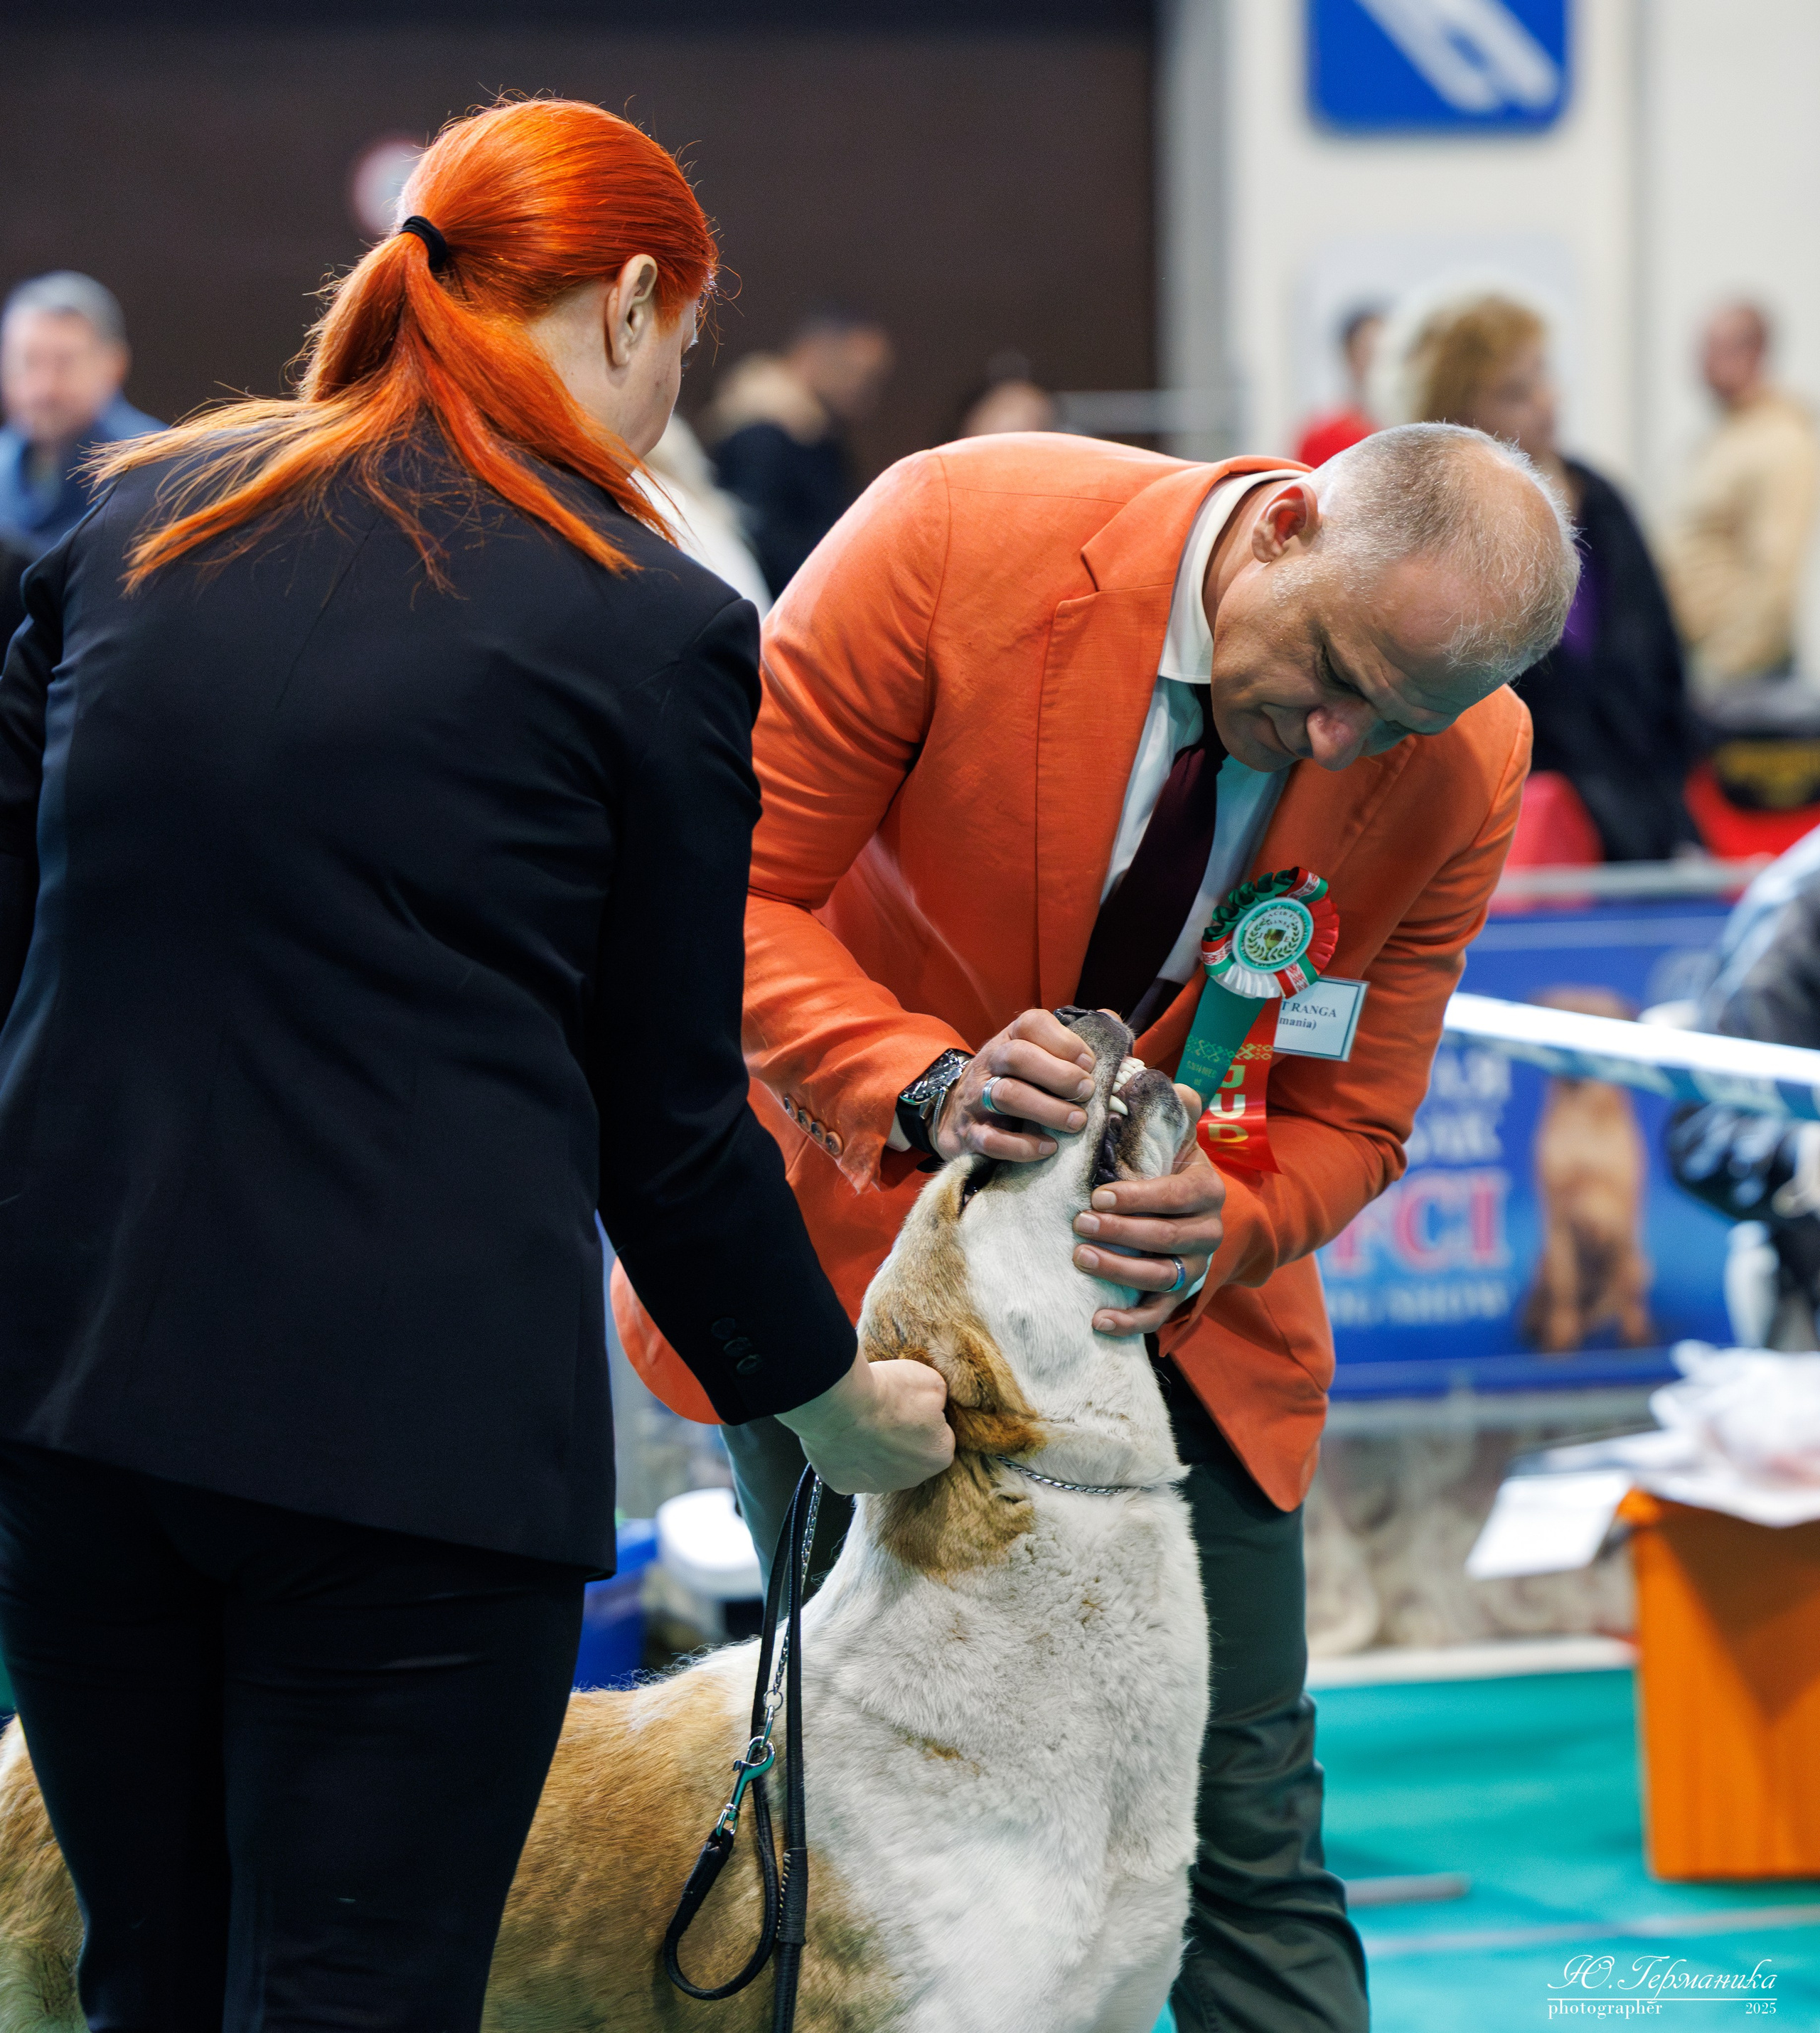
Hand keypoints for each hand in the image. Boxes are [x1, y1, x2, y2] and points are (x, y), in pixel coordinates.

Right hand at [777, 1349, 955, 1494]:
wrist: (840, 1405)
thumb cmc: (889, 1394)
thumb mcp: (932, 1383)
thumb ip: (940, 1400)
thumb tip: (935, 1406)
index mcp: (938, 1456)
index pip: (938, 1437)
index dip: (924, 1417)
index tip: (908, 1404)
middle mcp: (910, 1479)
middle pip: (910, 1456)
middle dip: (901, 1438)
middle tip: (885, 1413)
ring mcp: (876, 1486)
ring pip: (880, 1466)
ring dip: (875, 1448)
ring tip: (862, 1422)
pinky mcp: (845, 1485)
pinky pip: (851, 1470)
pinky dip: (848, 1455)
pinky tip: (844, 1435)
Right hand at [934, 1008, 1097, 1162]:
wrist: (956, 1112)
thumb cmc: (1015, 1081)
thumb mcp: (1036, 1054)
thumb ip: (1074, 1039)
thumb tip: (1110, 1019)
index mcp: (1010, 1039)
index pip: (1031, 1024)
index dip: (1065, 1041)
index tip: (1090, 1063)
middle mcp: (991, 1063)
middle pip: (1018, 1057)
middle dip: (1058, 1075)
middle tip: (1086, 1092)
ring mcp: (977, 1098)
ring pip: (1007, 1095)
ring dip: (1047, 1109)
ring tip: (1077, 1122)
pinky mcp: (971, 1134)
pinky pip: (992, 1140)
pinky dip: (1023, 1146)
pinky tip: (1049, 1147)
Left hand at [1072, 1086, 1224, 1334]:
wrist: (1176, 1204)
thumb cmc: (1160, 1163)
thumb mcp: (1169, 1133)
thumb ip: (1173, 1108)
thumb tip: (1177, 1087)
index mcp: (1206, 1189)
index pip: (1179, 1196)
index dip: (1141, 1197)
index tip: (1098, 1194)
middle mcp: (1208, 1231)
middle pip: (1168, 1238)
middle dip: (1122, 1233)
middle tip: (1079, 1223)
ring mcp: (1194, 1267)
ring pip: (1162, 1277)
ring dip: (1120, 1271)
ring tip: (1081, 1258)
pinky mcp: (1177, 1295)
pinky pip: (1158, 1314)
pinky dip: (1130, 1322)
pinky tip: (1098, 1321)